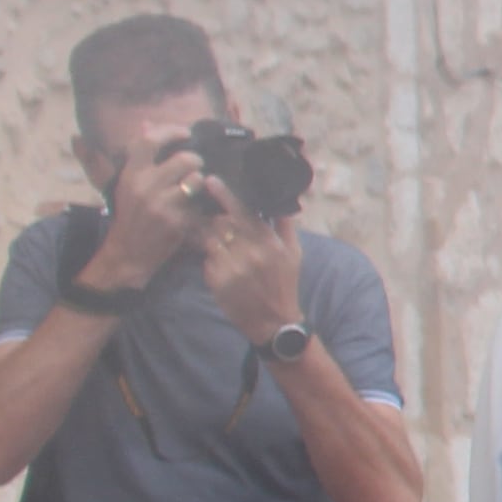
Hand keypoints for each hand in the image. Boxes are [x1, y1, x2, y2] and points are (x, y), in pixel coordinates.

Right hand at [82, 141, 216, 292]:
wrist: (127, 253)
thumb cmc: (131, 214)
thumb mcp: (128, 183)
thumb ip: (140, 154)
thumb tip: (148, 123)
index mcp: (130, 173)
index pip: (149, 140)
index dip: (171, 131)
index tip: (185, 132)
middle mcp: (144, 186)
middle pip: (185, 158)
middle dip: (195, 161)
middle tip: (194, 168)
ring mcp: (161, 204)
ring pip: (197, 179)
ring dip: (200, 182)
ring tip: (193, 189)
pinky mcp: (177, 221)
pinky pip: (199, 202)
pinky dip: (200, 204)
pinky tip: (193, 208)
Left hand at [202, 201, 305, 346]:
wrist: (274, 322)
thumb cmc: (285, 284)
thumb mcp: (295, 254)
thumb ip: (286, 227)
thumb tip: (283, 203)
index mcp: (270, 243)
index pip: (243, 212)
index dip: (226, 195)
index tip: (212, 180)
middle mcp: (250, 253)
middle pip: (221, 223)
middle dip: (216, 219)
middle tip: (215, 218)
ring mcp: (232, 268)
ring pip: (210, 240)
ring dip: (211, 238)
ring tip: (218, 243)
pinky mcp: (217, 282)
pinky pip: (206, 260)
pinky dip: (211, 259)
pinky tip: (221, 265)